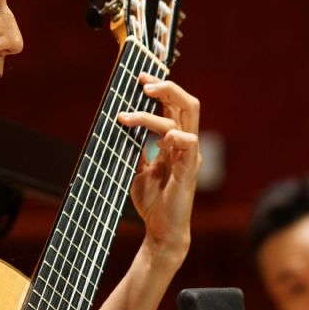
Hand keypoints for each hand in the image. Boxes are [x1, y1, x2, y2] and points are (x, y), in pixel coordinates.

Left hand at [119, 77, 199, 265]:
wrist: (161, 231)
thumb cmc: (152, 201)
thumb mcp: (137, 169)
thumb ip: (135, 150)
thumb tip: (119, 129)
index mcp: (174, 141)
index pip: (173, 105)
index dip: (160, 88)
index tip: (140, 78)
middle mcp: (185, 144)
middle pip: (187, 103)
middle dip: (166, 88)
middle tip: (142, 84)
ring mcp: (189, 157)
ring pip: (184, 119)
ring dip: (152, 114)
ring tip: (126, 117)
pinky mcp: (189, 172)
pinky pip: (190, 145)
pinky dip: (176, 136)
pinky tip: (161, 138)